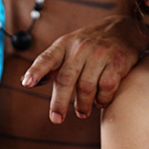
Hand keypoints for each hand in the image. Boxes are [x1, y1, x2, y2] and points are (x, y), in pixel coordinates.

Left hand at [22, 15, 148, 123]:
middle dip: (59, 102)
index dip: (36, 71)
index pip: (47, 58)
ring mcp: (100, 54)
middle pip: (66, 79)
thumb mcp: (67, 47)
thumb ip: (49, 65)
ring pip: (86, 87)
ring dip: (83, 105)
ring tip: (82, 112)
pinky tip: (100, 101)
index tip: (27, 83)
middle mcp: (80, 48)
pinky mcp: (117, 61)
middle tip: (56, 119)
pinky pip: (107, 87)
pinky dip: (102, 99)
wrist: (122, 29)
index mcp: (64, 45)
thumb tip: (26, 82)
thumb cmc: (89, 43)